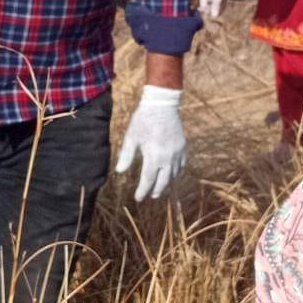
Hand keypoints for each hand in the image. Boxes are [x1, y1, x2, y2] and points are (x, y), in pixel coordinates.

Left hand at [115, 85, 185, 201]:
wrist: (162, 104)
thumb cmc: (144, 119)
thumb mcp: (132, 137)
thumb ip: (127, 155)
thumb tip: (119, 171)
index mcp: (154, 155)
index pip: (148, 180)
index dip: (143, 191)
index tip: (138, 198)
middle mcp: (168, 157)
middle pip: (163, 181)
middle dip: (156, 190)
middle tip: (151, 196)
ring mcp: (177, 152)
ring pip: (174, 175)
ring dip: (167, 183)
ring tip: (160, 187)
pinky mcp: (183, 146)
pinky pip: (182, 165)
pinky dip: (176, 172)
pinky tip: (172, 174)